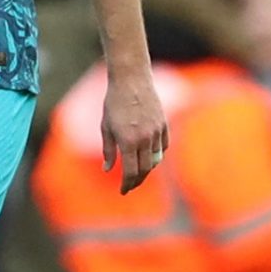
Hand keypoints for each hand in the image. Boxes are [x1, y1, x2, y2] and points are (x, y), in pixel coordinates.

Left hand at [99, 66, 168, 194]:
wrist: (132, 80)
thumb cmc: (114, 103)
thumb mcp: (105, 127)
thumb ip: (108, 150)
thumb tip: (108, 169)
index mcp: (128, 141)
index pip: (130, 172)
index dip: (127, 184)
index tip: (122, 191)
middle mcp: (145, 139)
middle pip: (144, 169)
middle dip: (137, 181)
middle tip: (129, 186)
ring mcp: (156, 132)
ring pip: (155, 160)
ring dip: (147, 169)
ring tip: (138, 173)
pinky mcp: (164, 125)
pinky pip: (163, 147)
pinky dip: (157, 155)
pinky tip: (150, 158)